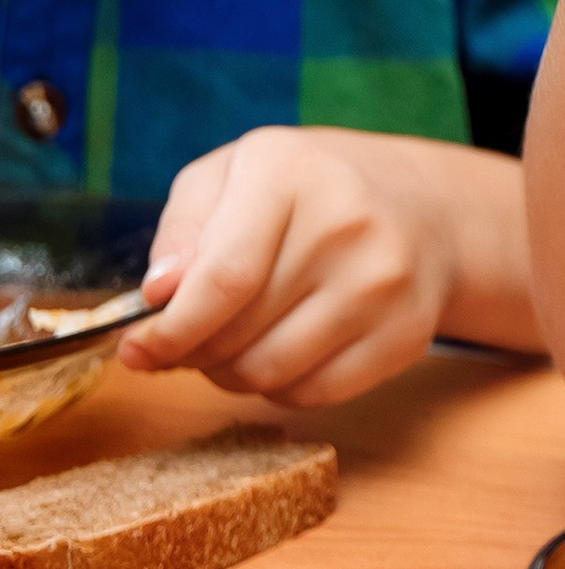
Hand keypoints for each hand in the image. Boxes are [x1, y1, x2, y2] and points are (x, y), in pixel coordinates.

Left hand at [120, 125, 488, 405]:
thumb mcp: (232, 174)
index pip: (222, 280)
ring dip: (231, 374)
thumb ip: (182, 227)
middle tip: (186, 343)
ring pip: (270, 374)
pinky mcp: (408, 333)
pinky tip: (283, 351)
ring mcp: (384, 283)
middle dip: (192, 353)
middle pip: (238, 335)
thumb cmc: (305, 192)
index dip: (170, 330)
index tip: (138, 348)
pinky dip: (281, 387)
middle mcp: (347, 225)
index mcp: (290, 173)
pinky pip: (314, 394)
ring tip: (233, 345)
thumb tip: (157, 295)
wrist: (421, 207)